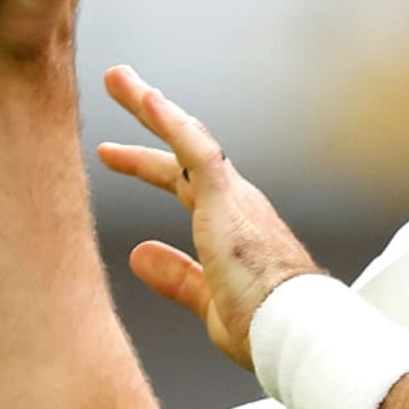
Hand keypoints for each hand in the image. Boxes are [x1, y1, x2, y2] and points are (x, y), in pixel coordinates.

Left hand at [97, 66, 322, 369]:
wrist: (296, 329)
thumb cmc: (265, 325)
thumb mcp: (209, 299)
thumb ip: (176, 275)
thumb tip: (139, 254)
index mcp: (231, 228)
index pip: (186, 185)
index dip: (149, 167)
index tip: (112, 155)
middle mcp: (236, 203)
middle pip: (186, 150)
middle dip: (151, 117)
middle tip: (121, 84)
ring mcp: (234, 198)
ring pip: (188, 139)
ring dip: (152, 106)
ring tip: (119, 78)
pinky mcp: (228, 199)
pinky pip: (197, 150)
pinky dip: (171, 122)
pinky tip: (147, 99)